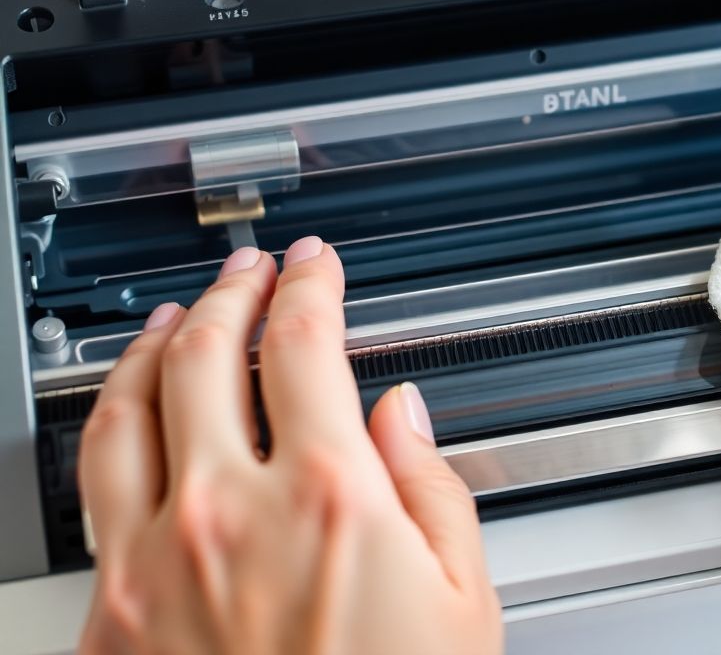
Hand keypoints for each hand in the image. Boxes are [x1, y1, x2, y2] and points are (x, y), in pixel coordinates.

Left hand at [78, 237, 501, 654]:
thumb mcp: (463, 602)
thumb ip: (433, 489)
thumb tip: (402, 417)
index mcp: (327, 500)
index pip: (305, 346)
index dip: (310, 288)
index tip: (315, 269)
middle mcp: (226, 514)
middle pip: (205, 355)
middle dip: (231, 294)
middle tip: (250, 274)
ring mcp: (153, 560)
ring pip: (127, 409)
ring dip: (153, 345)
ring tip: (175, 320)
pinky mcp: (107, 614)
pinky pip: (93, 487)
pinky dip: (112, 425)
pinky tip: (130, 418)